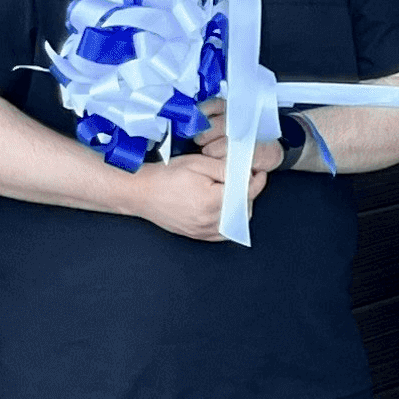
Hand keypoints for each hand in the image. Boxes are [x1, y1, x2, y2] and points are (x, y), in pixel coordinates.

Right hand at [127, 121, 283, 241]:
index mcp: (211, 201)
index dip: (257, 181)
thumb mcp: (198, 163)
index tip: (258, 173)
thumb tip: (246, 174)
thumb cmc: (165, 175)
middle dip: (248, 193)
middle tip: (242, 180)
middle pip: (245, 208)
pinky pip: (223, 233)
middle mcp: (209, 220)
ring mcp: (202, 230)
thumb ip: (226, 169)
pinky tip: (224, 209)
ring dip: (240, 207)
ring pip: (236, 222)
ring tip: (230, 192)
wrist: (139, 191)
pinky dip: (229, 222)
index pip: (247, 193)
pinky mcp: (197, 235)